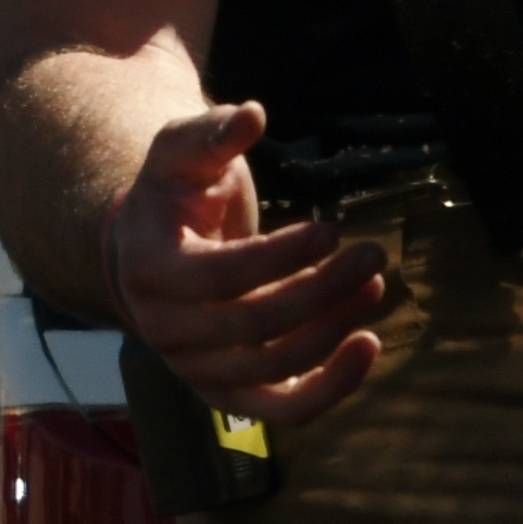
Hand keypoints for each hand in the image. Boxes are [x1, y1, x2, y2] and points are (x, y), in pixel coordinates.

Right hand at [103, 102, 386, 428]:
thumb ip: (211, 132)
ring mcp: (198, 369)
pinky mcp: (231, 393)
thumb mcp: (182, 155)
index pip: (220, 277)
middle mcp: (165, 331)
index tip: (330, 230)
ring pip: (275, 366)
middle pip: (254, 324)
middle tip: (371, 253)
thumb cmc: (175, 197)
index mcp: (148, 270)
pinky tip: (369, 344)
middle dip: (321, 290)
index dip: (280, 258)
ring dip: (334, 328)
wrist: (154, 256)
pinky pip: (285, 408)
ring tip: (374, 284)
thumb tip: (252, 115)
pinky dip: (332, 387)